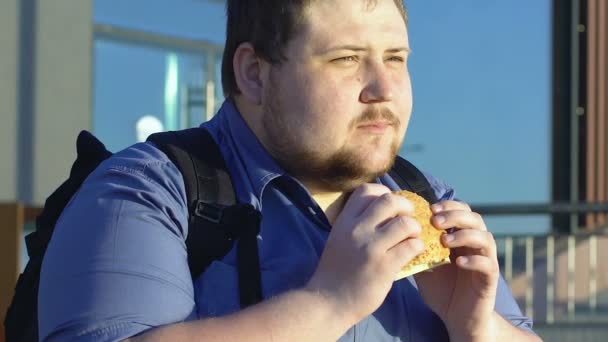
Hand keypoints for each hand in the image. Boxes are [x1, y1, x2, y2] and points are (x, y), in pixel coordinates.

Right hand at [306, 184, 424, 324]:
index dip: (384, 193)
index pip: (367, 190)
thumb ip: (356, 223)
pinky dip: (418, 247)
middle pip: (390, 201)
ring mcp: (371, 248)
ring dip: (415, 229)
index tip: (390, 208)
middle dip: (406, 206)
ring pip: (405, 223)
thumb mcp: (339, 238)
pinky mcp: (384, 267)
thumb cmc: (335, 271)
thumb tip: (384, 210)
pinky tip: (414, 252)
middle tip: (409, 218)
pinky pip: (411, 247)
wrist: (327, 301)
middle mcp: (357, 230)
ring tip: (413, 237)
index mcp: (344, 221)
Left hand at [413, 200, 499, 339]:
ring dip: (464, 235)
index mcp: (462, 238)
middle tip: (435, 221)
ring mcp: (486, 261)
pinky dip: (474, 260)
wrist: (457, 318)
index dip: (448, 206)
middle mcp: (476, 246)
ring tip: (444, 241)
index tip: (429, 208)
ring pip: (485, 238)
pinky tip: (457, 262)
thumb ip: (416, 248)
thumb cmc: (441, 289)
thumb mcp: (424, 265)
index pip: (462, 212)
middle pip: (475, 219)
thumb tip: (398, 231)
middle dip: (455, 216)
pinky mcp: (490, 279)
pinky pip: (488, 264)